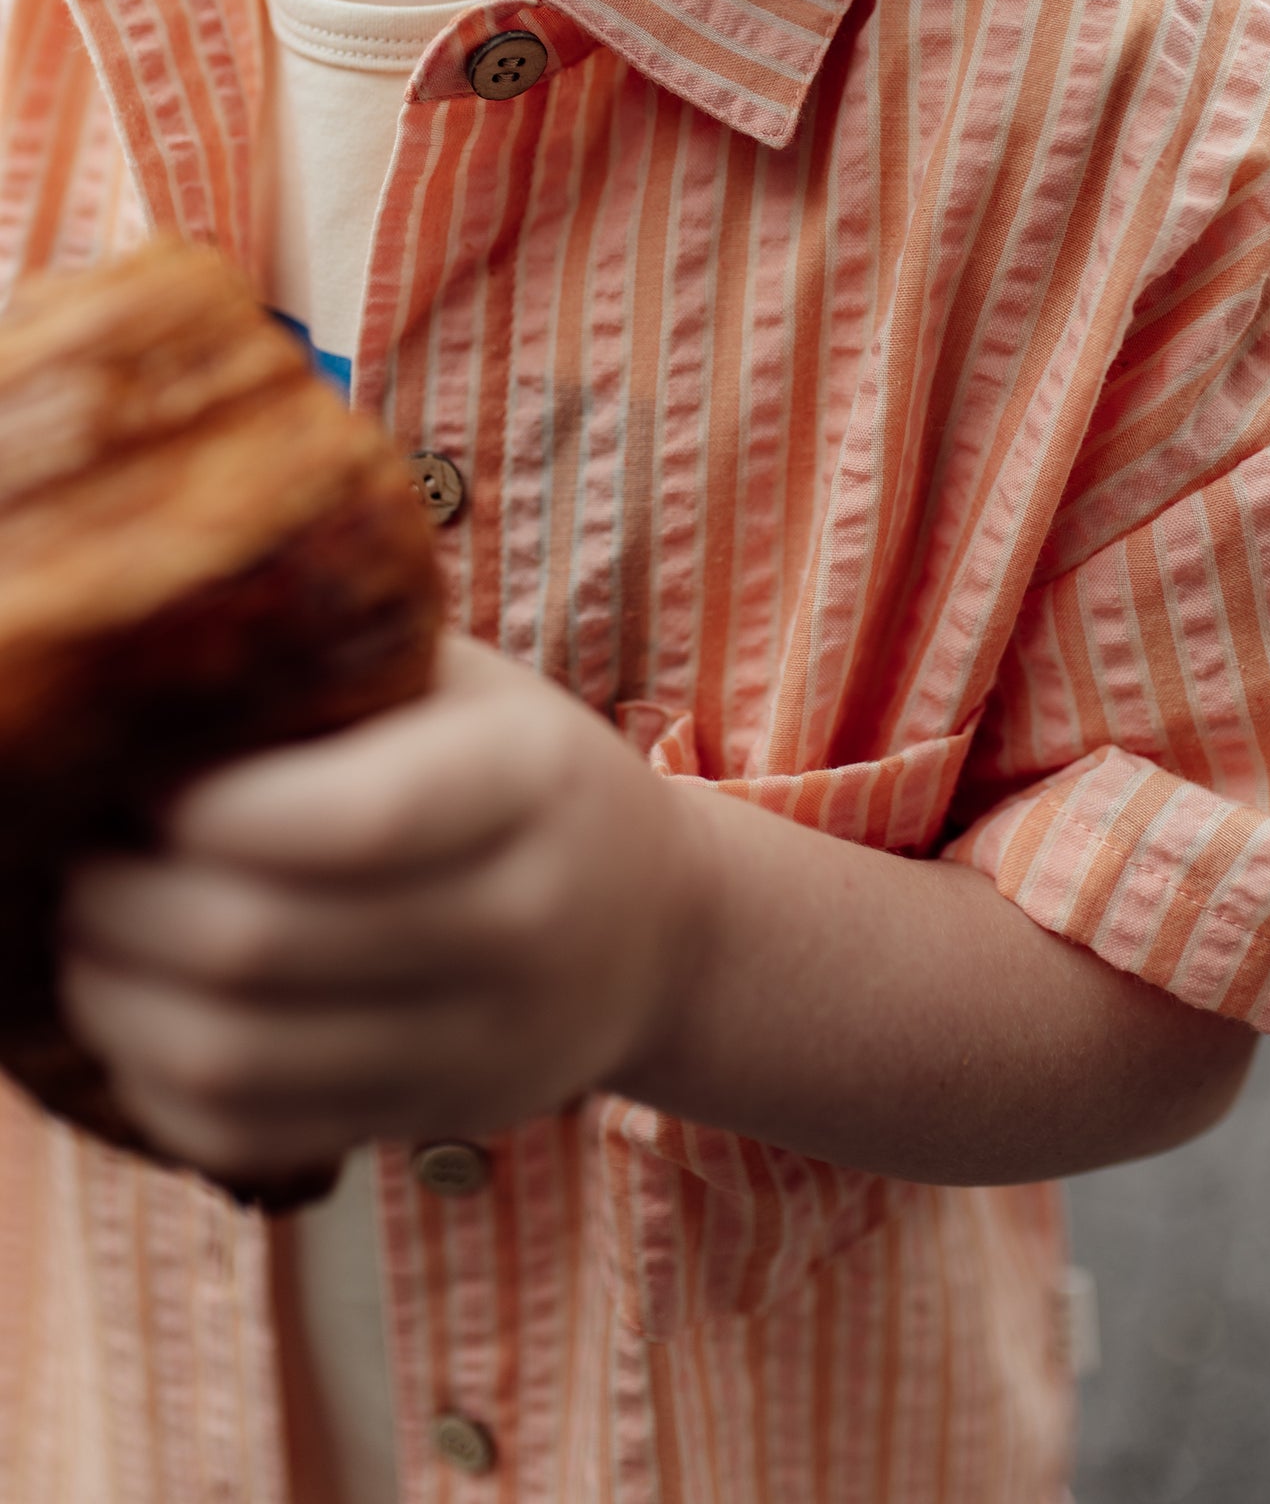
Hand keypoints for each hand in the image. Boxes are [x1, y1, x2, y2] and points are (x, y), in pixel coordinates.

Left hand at [58, 636, 708, 1185]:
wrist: (658, 926)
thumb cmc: (521, 772)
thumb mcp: (468, 684)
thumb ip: (341, 667)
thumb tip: (148, 671)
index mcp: (529, 779)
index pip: (351, 819)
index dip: (206, 806)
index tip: (142, 774)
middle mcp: (519, 920)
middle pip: (259, 944)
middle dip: (121, 900)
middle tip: (78, 854)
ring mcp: (479, 1039)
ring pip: (235, 1059)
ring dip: (113, 999)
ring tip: (83, 935)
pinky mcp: (428, 1118)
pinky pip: (250, 1136)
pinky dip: (155, 1085)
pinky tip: (136, 1015)